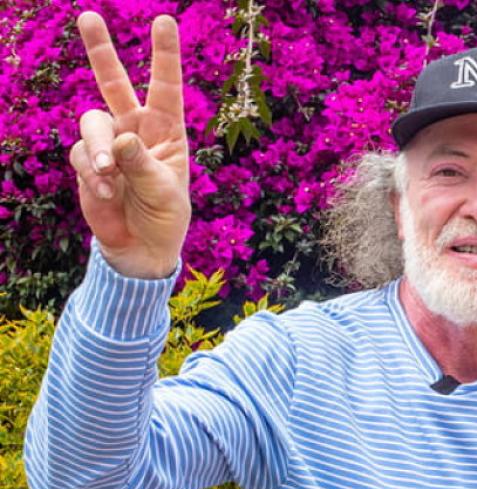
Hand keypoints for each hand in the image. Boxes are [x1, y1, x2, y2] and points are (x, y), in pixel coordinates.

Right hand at [70, 12, 189, 278]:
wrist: (141, 247)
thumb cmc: (165, 216)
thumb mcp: (163, 191)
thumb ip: (141, 164)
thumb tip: (118, 140)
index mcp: (166, 130)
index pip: (165, 86)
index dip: (164, 54)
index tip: (164, 20)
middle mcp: (136, 129)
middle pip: (113, 83)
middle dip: (100, 50)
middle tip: (88, 16)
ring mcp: (108, 144)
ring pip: (92, 122)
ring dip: (97, 147)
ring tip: (108, 173)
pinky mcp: (86, 162)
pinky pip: (80, 155)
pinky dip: (91, 174)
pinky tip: (106, 193)